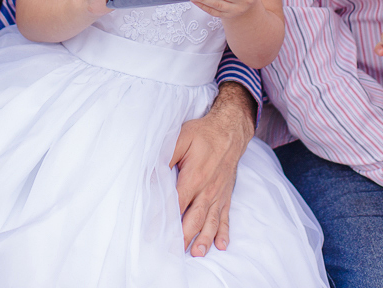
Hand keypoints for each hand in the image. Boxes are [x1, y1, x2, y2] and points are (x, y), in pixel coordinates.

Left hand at [169, 82, 254, 256]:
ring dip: (204, 239)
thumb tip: (152, 172)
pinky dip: (223, 232)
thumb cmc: (203, 133)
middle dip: (182, 237)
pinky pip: (226, 216)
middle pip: (193, 219)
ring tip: (197, 253)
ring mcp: (218, 194)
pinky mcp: (226, 195)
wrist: (231, 130)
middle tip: (171, 253)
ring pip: (210, 221)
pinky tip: (221, 245)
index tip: (153, 234)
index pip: (176, 203)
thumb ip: (166, 156)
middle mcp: (208, 190)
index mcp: (194, 177)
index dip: (164, 219)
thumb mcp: (181, 138)